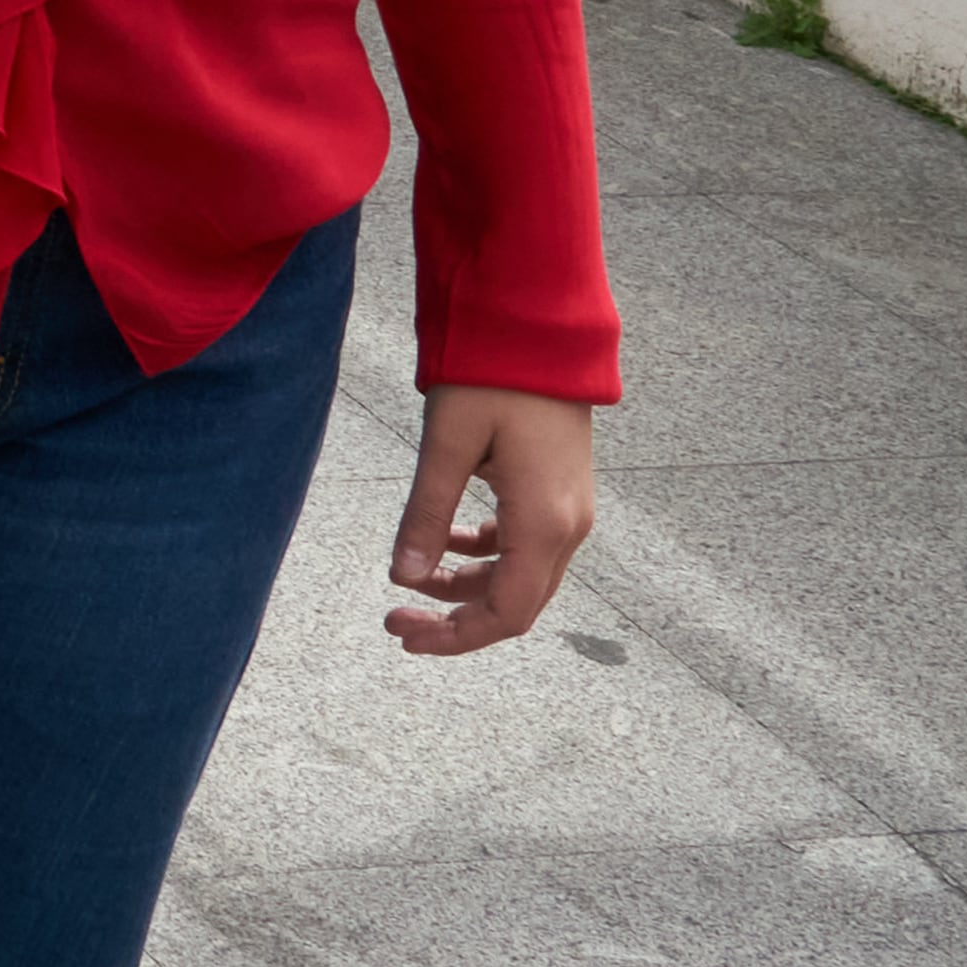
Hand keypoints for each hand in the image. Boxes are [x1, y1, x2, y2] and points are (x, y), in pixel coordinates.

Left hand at [385, 386, 596, 655]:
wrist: (539, 330)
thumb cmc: (492, 377)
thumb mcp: (446, 445)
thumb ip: (425, 515)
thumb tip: (402, 576)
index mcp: (545, 522)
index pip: (506, 612)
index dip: (455, 636)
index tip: (401, 631)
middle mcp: (569, 526)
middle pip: (516, 603)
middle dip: (456, 620)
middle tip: (395, 619)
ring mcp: (570, 511)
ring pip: (520, 576)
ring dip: (467, 588)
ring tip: (410, 582)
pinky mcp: (560, 493)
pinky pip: (524, 545)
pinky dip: (484, 556)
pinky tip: (445, 543)